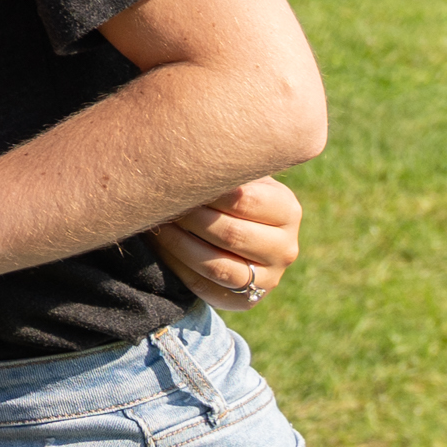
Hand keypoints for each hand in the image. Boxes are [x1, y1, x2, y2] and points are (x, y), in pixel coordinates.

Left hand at [157, 172, 301, 312]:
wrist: (236, 235)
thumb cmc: (229, 195)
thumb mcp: (239, 177)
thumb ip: (226, 167)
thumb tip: (193, 146)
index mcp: (287, 211)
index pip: (245, 201)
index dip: (207, 190)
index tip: (176, 176)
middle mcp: (285, 248)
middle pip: (231, 234)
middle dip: (190, 217)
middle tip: (160, 201)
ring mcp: (268, 279)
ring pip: (217, 265)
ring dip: (179, 244)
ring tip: (158, 223)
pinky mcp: (245, 300)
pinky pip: (205, 286)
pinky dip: (177, 265)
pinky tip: (161, 245)